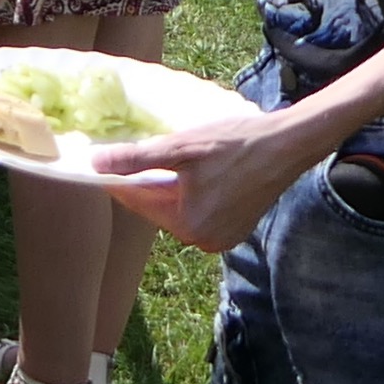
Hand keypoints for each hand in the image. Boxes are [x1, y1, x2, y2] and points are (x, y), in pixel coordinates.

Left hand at [99, 104, 332, 253]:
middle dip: (146, 181)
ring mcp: (222, 238)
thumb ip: (136, 158)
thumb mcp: (181, 147)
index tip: (100, 159)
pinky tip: (195, 170)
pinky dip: (191, 193)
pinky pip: (199, 212)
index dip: (117, 178)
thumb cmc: (236, 143)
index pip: (138, 200)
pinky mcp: (235, 229)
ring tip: (171, 158)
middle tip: (138, 151)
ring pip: (178, 209)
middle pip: (157, 207)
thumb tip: (95, 164)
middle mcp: (204, 240)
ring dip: (169, 186)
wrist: (288, 144)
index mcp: (188, 224)